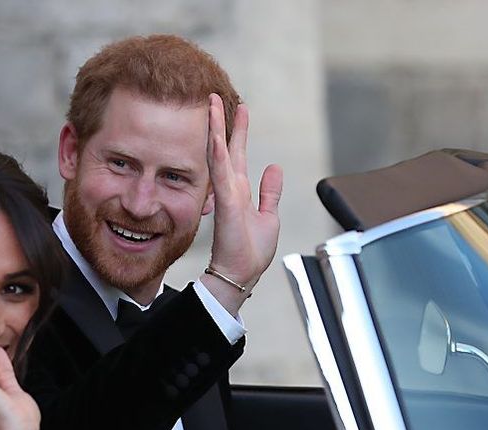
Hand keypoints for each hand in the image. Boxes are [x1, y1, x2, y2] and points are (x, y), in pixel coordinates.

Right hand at [205, 93, 282, 310]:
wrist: (240, 274)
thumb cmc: (251, 253)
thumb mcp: (268, 216)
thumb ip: (270, 192)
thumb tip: (275, 168)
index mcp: (240, 191)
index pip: (237, 154)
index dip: (238, 131)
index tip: (239, 109)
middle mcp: (230, 189)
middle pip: (225, 148)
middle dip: (222, 122)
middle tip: (216, 97)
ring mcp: (226, 194)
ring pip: (219, 154)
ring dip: (216, 129)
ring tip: (212, 105)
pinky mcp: (226, 203)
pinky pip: (221, 172)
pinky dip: (218, 152)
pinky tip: (216, 134)